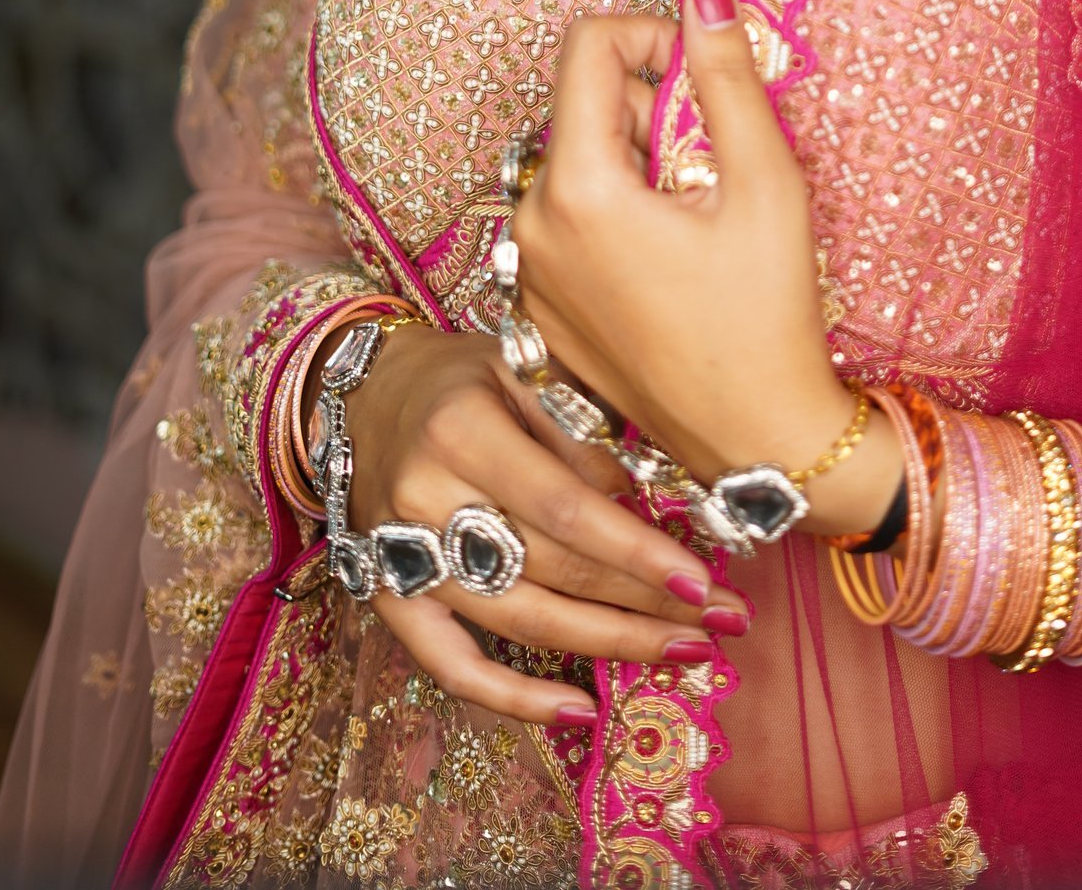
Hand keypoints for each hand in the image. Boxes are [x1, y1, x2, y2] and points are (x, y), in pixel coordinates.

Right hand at [333, 321, 749, 725]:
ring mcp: (402, 558)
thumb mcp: (522, 368)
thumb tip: (653, 499)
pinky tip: (579, 712)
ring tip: (683, 653)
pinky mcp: (388, 600)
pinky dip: (514, 698)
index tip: (701, 580)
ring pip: (518, 623)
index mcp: (461, 430)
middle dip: (645, 601)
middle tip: (721, 619)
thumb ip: (581, 429)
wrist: (360, 396)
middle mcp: (425, 499)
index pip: (564, 507)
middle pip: (552, 570)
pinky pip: (451, 666)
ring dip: (608, 645)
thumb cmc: (461, 375)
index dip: (635, 551)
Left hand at [511, 0, 902, 540]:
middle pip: (587, 104)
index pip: (589, 45)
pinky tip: (673, 262)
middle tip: (719, 171)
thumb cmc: (769, 318)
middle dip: (657, 112)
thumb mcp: (766, 182)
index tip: (709, 78)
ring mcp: (531, 270)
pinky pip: (573, 217)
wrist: (756, 443)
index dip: (656, 37)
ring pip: (583, 160)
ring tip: (701, 222)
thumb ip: (728, 74)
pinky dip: (622, 214)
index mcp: (578, 187)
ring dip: (643, 164)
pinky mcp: (541, 305)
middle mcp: (533, 224)